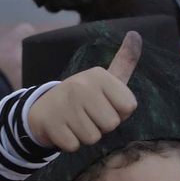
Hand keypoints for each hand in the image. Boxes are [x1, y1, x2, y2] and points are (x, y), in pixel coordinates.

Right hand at [26, 31, 139, 151]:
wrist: (44, 108)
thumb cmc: (83, 97)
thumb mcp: (105, 78)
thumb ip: (124, 61)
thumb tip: (135, 34)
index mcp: (99, 75)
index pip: (129, 107)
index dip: (119, 112)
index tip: (104, 105)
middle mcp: (82, 85)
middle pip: (111, 124)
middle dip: (101, 127)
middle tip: (88, 116)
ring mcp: (64, 103)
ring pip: (93, 137)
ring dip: (85, 136)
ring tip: (76, 123)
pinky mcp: (51, 123)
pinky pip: (74, 146)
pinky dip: (70, 143)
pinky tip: (64, 130)